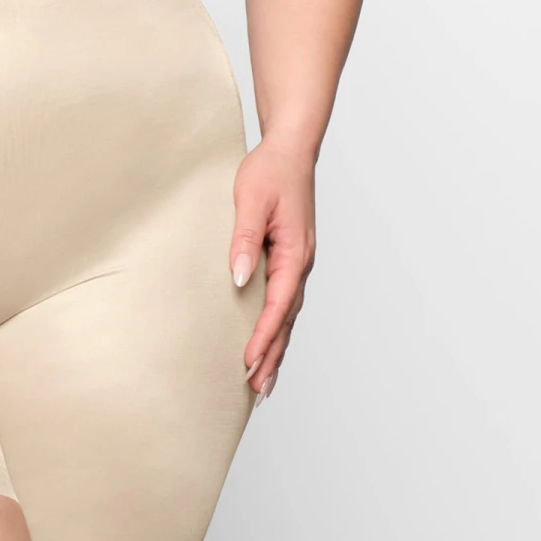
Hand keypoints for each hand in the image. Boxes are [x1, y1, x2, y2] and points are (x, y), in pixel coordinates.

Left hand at [229, 136, 315, 404]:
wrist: (290, 151)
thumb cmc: (269, 172)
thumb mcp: (251, 201)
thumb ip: (244, 240)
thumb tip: (239, 278)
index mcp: (295, 253)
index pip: (278, 305)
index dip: (263, 336)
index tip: (248, 361)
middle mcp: (301, 264)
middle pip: (287, 321)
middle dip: (272, 355)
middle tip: (256, 390)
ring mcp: (298, 263)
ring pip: (288, 316)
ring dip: (276, 348)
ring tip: (262, 381)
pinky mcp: (290, 259)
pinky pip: (285, 301)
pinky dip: (277, 327)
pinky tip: (268, 342)